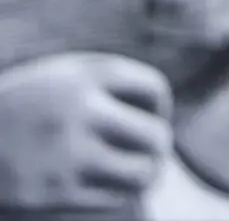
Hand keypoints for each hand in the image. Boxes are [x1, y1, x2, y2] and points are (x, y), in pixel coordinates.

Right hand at [0, 52, 173, 212]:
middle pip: (157, 135)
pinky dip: (121, 193)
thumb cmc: (22, 108)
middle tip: (149, 150)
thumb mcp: (58, 75)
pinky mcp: (54, 192)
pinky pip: (115, 197)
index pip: (154, 88)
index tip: (147, 116)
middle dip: (159, 145)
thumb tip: (161, 107)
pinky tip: (112, 187)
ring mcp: (67, 154)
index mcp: (83, 76)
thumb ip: (107, 80)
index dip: (159, 106)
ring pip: (143, 172)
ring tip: (141, 172)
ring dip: (148, 174)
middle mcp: (79, 111)